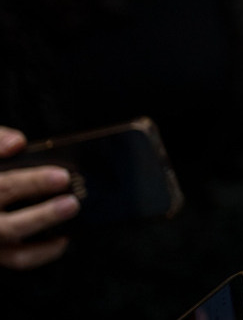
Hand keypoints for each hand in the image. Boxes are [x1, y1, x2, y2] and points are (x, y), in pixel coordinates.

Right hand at [0, 127, 80, 269]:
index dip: (33, 182)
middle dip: (43, 216)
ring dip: (47, 242)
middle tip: (74, 203)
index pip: (5, 187)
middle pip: (9, 227)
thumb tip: (17, 143)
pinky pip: (20, 259)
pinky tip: (64, 238)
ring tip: (71, 218)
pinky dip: (44, 252)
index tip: (62, 177)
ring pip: (16, 253)